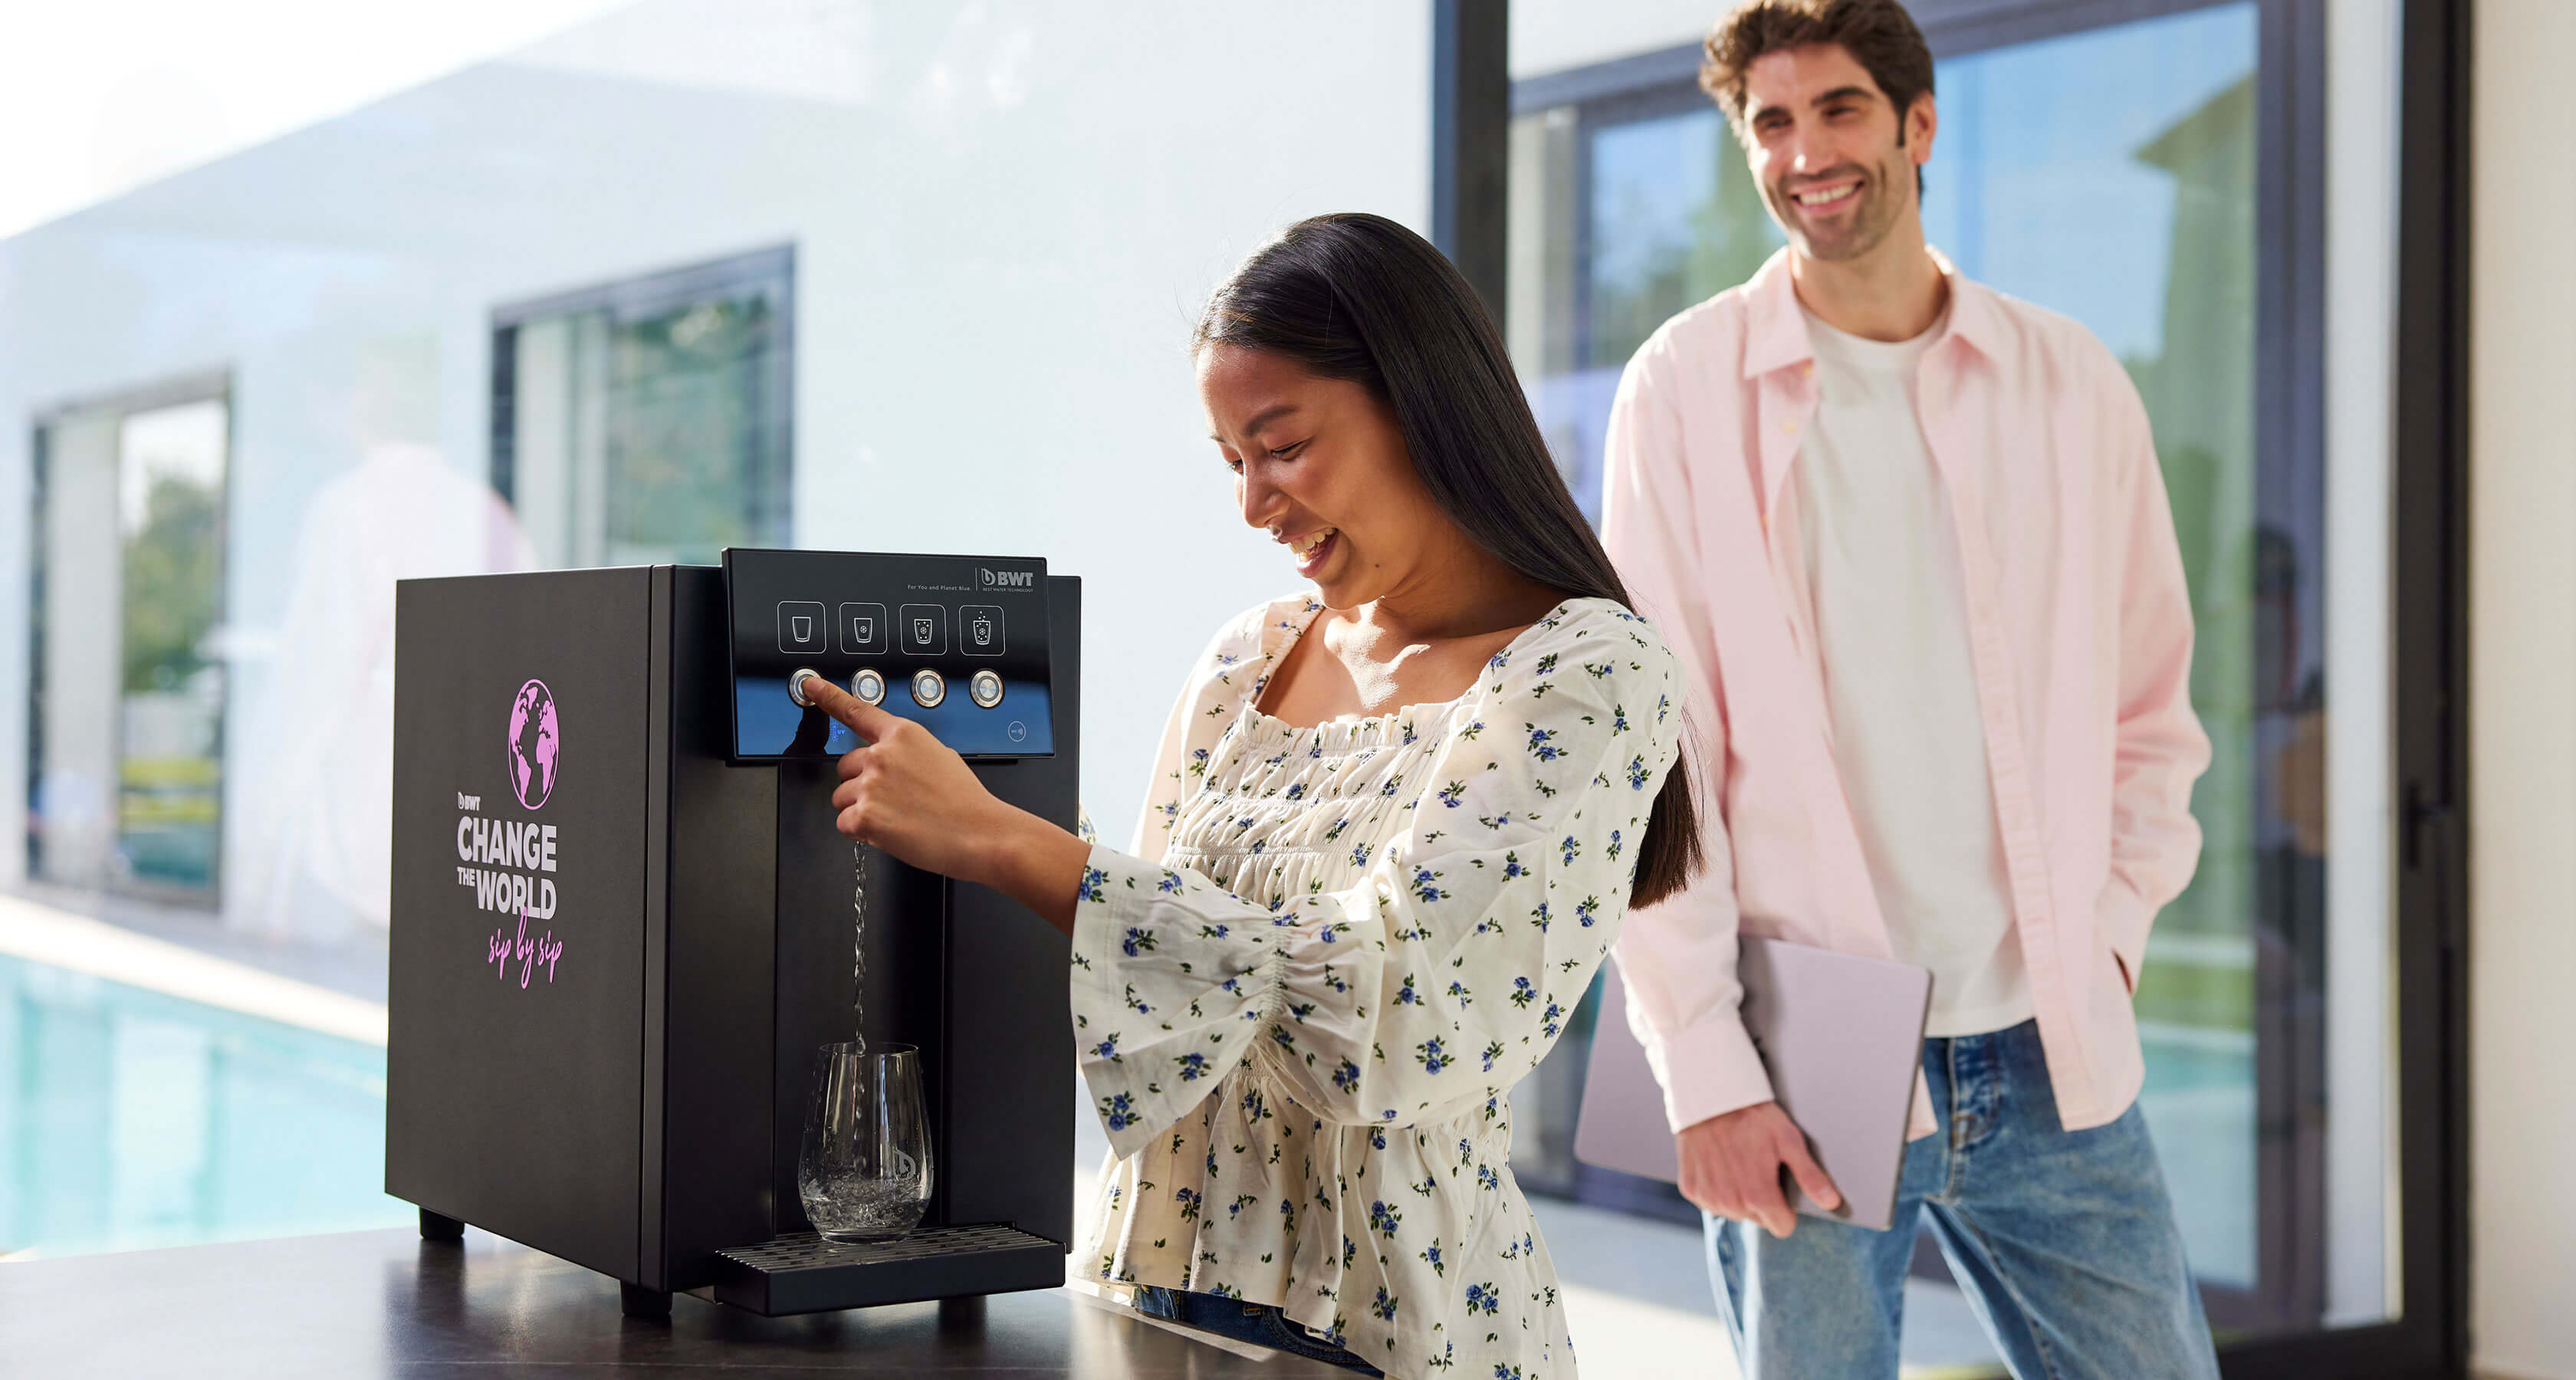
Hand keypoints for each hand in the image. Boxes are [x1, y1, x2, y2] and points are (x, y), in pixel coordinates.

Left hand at [799, 675, 1086, 931]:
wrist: (981, 834)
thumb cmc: (966, 802)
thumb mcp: (940, 757)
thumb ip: (907, 752)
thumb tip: (892, 762)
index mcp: (903, 735)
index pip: (857, 711)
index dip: (827, 696)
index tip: (809, 685)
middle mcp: (882, 755)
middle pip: (845, 767)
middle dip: (861, 784)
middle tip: (893, 800)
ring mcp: (871, 784)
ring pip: (842, 798)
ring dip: (861, 810)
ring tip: (897, 818)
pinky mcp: (864, 815)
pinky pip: (845, 823)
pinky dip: (862, 832)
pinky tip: (890, 831)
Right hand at [1675, 1100, 1841, 1238]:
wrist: (1709, 1096)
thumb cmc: (1752, 1116)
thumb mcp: (1789, 1140)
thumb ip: (1810, 1176)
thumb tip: (1832, 1203)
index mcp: (1758, 1196)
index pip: (1783, 1227)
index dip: (1786, 1208)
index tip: (1779, 1183)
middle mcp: (1731, 1204)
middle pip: (1759, 1219)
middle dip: (1762, 1199)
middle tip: (1758, 1165)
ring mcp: (1708, 1198)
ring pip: (1734, 1212)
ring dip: (1738, 1195)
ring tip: (1738, 1162)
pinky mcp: (1691, 1189)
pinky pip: (1711, 1202)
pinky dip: (1717, 1187)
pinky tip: (1719, 1163)